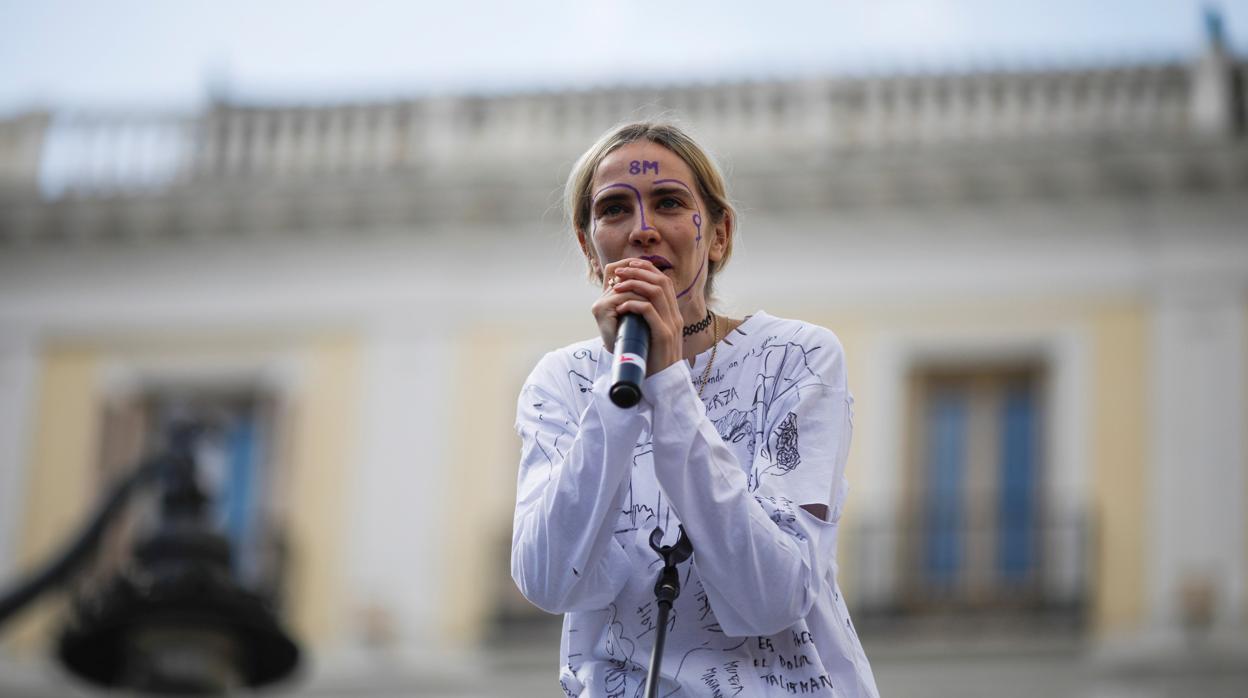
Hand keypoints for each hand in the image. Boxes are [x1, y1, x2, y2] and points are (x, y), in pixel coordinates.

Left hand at [591, 259, 682, 375]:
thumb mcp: (653, 335)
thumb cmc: (654, 360)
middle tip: (619, 272)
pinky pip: (649, 311)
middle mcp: (675, 315)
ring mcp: (671, 325)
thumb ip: (649, 319)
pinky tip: (621, 308)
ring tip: (616, 288)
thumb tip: (632, 304)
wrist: (664, 383)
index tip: (628, 266)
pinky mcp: (663, 335)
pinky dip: (633, 305)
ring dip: (633, 285)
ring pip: (656, 291)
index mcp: (673, 313)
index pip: (664, 281)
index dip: (646, 269)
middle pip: (661, 280)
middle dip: (638, 272)